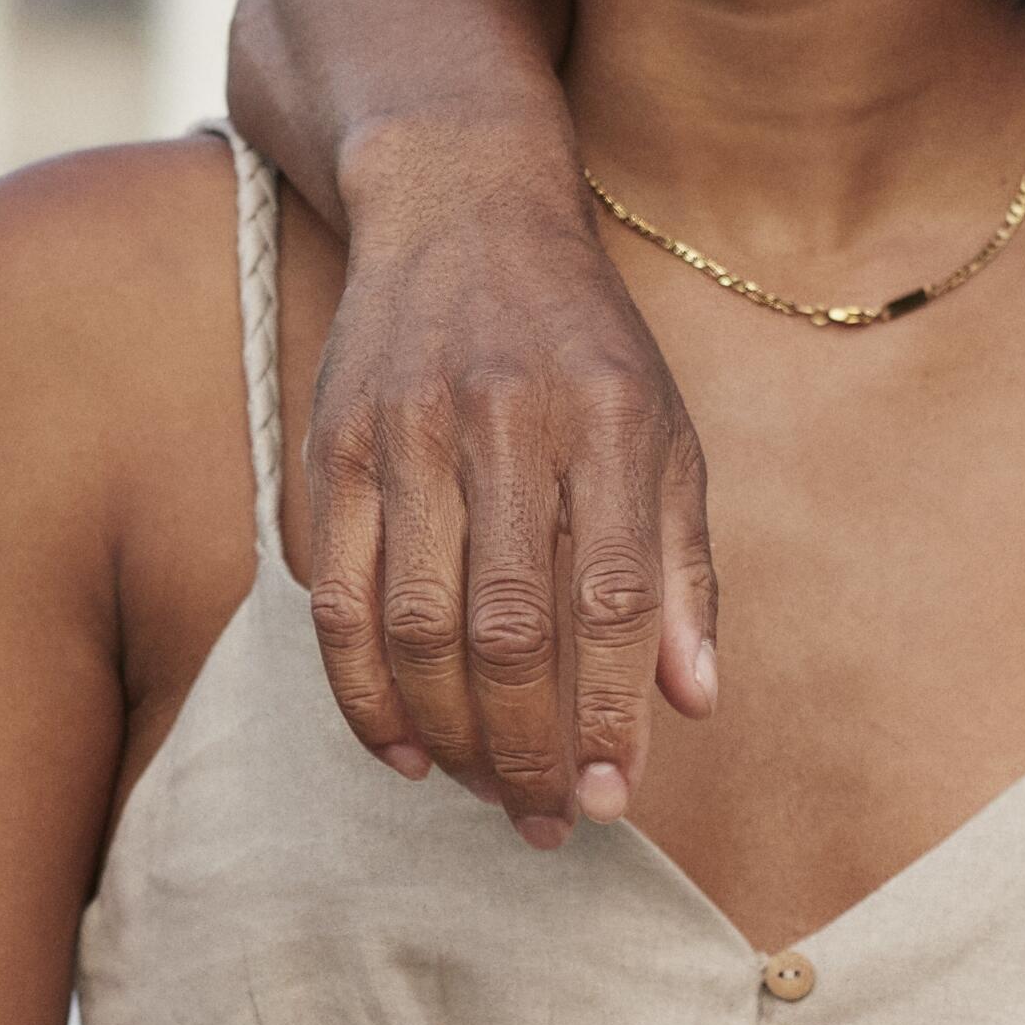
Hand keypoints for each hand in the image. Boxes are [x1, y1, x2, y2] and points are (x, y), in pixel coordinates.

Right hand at [306, 132, 718, 839]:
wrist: (457, 202)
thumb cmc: (579, 341)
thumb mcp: (663, 429)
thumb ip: (681, 566)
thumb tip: (693, 702)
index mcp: (606, 419)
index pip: (612, 597)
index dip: (611, 712)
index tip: (614, 799)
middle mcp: (501, 422)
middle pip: (504, 630)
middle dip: (526, 749)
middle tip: (547, 821)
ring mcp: (404, 433)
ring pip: (413, 628)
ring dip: (449, 737)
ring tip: (487, 794)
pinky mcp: (331, 447)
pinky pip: (337, 600)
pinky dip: (365, 695)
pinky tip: (405, 751)